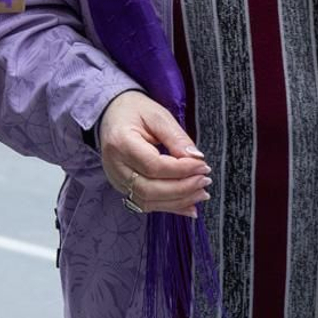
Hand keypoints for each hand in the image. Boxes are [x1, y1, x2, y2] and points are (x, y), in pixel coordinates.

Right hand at [97, 91, 210, 217]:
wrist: (112, 114)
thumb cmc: (135, 111)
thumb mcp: (158, 116)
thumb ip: (177, 137)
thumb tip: (197, 159)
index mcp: (121, 142)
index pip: (153, 166)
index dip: (181, 170)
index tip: (203, 166)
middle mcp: (115, 165)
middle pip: (150, 189)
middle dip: (182, 189)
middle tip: (205, 181)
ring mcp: (116, 179)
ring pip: (148, 201)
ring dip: (178, 201)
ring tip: (201, 193)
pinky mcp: (123, 187)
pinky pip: (146, 204)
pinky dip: (169, 206)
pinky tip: (188, 205)